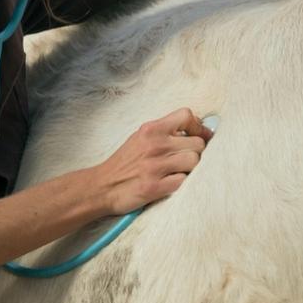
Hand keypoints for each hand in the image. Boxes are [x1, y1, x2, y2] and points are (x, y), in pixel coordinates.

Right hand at [91, 108, 213, 214]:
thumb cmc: (124, 163)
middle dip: (196, 153)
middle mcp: (154, 145)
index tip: (200, 136)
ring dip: (190, 169)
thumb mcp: (141, 137)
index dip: (198, 126)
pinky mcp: (155, 187)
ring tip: (178, 172)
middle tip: (185, 160)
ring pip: (194, 162)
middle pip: (197, 143)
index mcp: (151, 129)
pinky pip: (184, 181)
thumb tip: (198, 128)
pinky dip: (181, 183)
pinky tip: (170, 183)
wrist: (102, 186)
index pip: (186, 115)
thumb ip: (165, 131)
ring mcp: (155, 166)